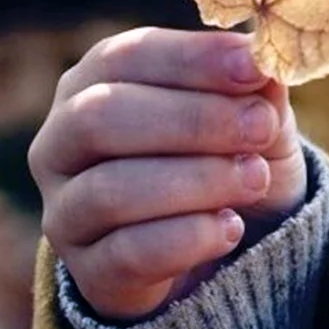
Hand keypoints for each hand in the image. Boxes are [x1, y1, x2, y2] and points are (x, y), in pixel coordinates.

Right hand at [28, 27, 306, 321]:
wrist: (231, 243)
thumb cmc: (232, 155)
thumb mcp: (255, 113)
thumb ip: (257, 89)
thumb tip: (264, 64)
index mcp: (98, 80)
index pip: (127, 56)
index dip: (191, 59)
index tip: (252, 67)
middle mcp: (64, 141)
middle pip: (101, 117)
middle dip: (192, 120)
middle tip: (260, 127)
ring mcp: (66, 209)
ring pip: (109, 189)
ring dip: (196, 180)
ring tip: (254, 178)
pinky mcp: (88, 272)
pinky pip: (125, 254)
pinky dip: (187, 238)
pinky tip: (231, 228)